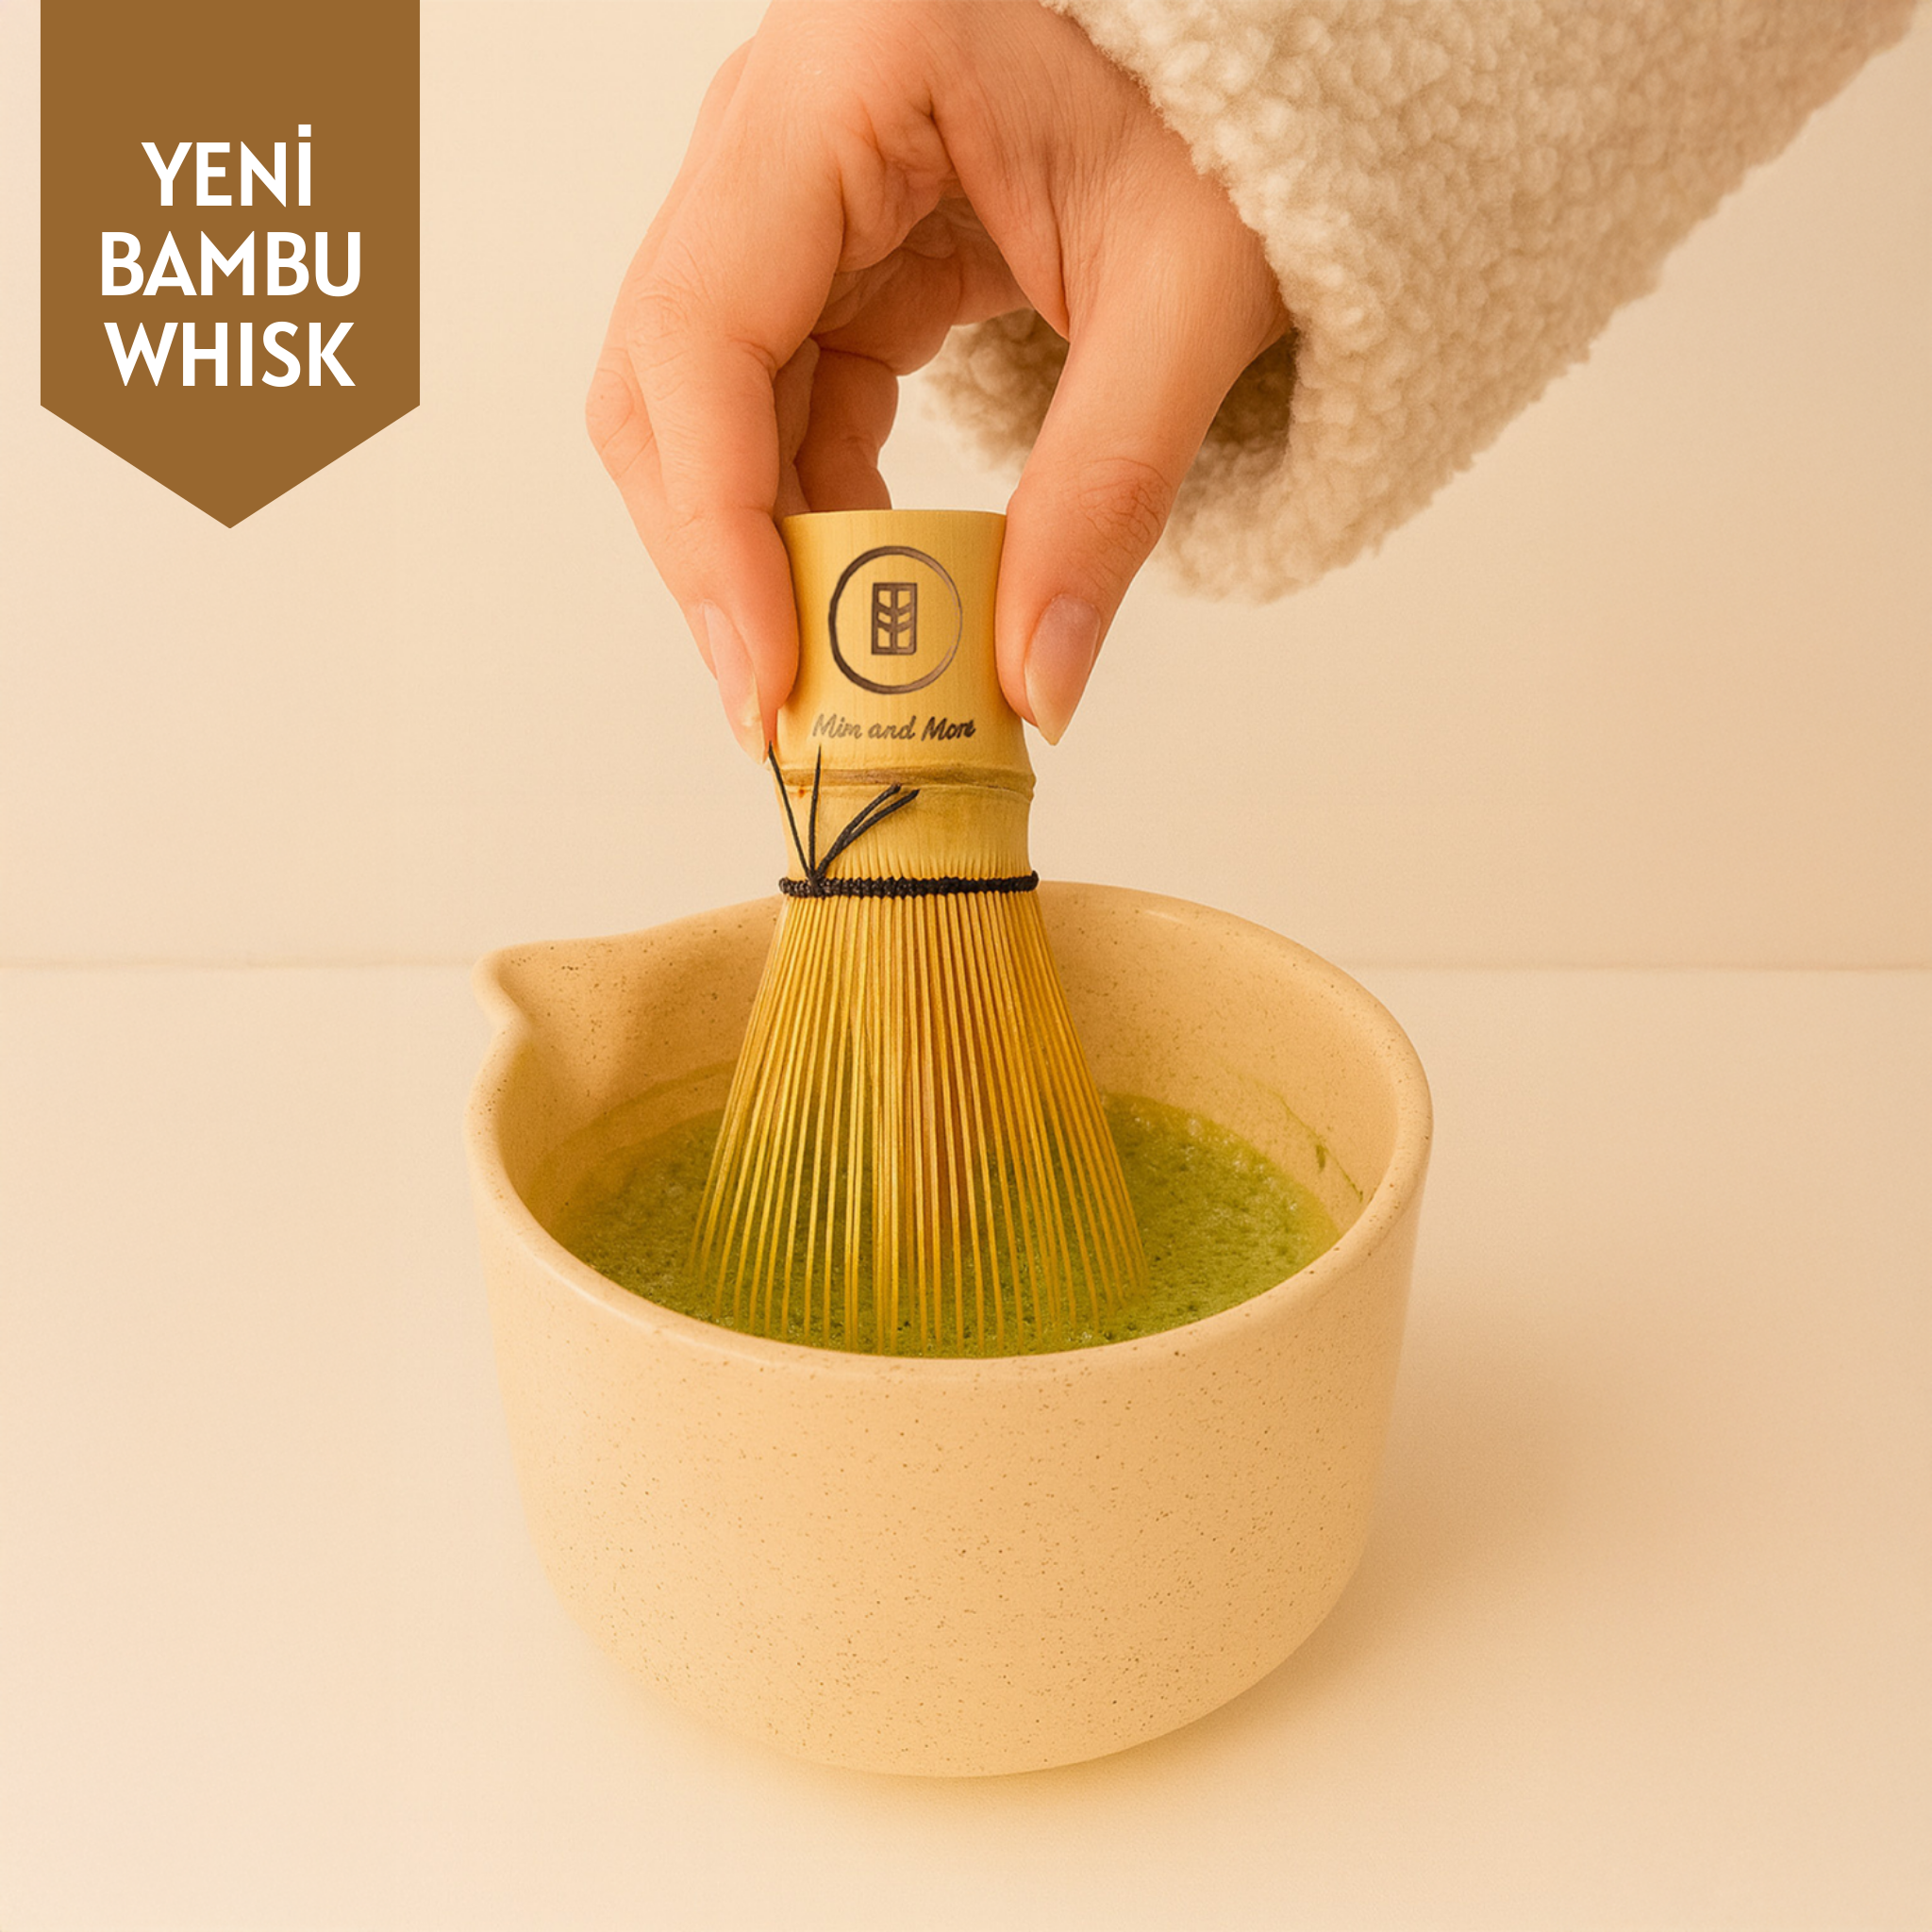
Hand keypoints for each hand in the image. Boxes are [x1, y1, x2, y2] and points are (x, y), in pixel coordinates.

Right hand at [587, 0, 1286, 756]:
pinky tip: (874, 581)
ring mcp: (788, 184)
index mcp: (845, 76)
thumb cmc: (1236, 102)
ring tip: (843, 667)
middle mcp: (776, 123)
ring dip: (765, 548)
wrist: (1252, 35)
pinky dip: (818, 508)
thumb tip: (1036, 690)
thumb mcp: (1191, 294)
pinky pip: (781, 400)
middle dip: (720, 556)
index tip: (772, 678)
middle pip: (666, 380)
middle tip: (790, 704)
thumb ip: (1107, 495)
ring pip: (707, 407)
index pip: (704, 331)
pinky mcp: (828, 246)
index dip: (719, 528)